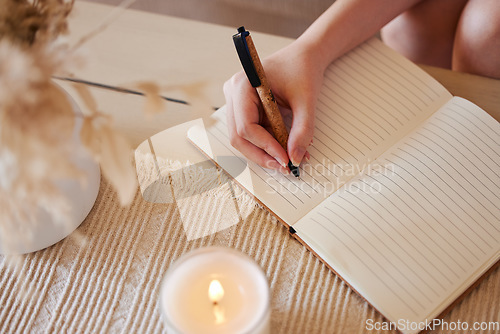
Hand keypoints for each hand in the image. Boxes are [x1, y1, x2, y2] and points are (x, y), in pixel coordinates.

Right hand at [223, 40, 325, 173]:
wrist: (304, 56)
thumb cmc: (302, 69)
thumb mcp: (306, 100)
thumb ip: (302, 130)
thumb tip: (296, 158)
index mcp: (243, 85)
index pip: (246, 126)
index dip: (265, 146)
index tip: (286, 158)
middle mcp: (233, 94)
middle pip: (239, 137)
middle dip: (261, 154)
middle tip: (284, 166)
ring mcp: (236, 102)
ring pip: (243, 139)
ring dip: (265, 152)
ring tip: (289, 158)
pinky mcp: (244, 109)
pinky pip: (252, 133)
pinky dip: (268, 144)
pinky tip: (285, 148)